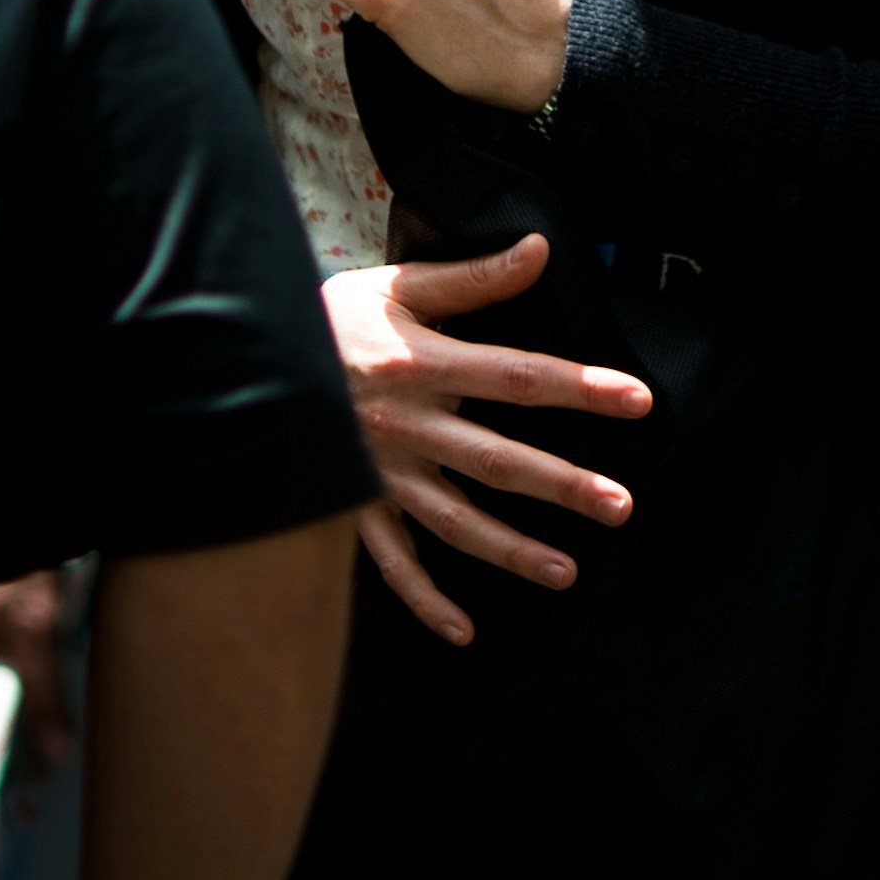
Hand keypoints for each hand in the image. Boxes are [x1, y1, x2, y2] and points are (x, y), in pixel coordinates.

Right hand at [324, 230, 650, 646]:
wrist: (241, 360)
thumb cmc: (328, 318)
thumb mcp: (397, 286)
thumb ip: (473, 279)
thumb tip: (539, 248)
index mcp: (422, 364)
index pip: (517, 376)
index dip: (580, 388)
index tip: (638, 401)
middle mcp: (406, 425)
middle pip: (496, 460)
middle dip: (561, 485)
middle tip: (621, 506)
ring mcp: (377, 474)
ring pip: (453, 522)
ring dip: (509, 550)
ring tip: (566, 572)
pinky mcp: (350, 509)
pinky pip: (389, 564)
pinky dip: (424, 601)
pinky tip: (464, 630)